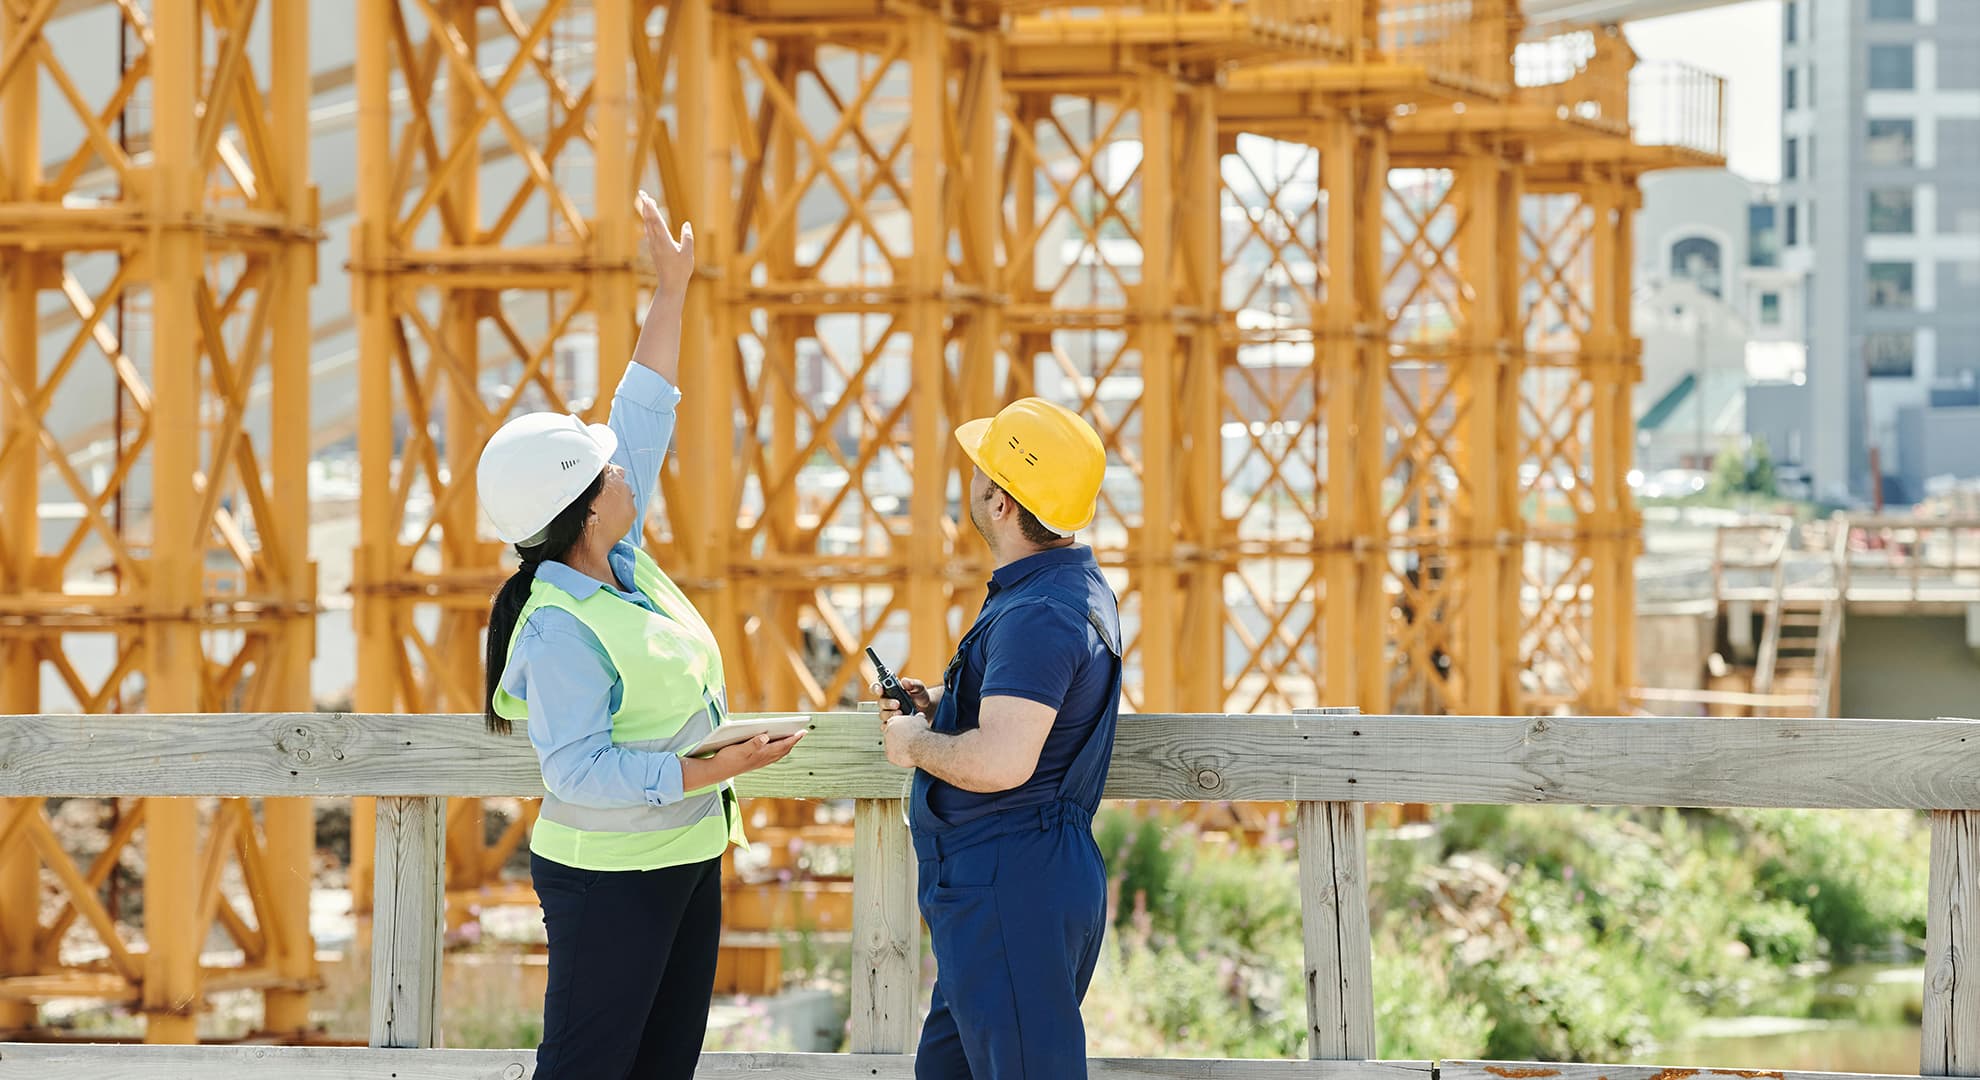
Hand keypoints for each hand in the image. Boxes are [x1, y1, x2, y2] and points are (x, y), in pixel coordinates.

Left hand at [638, 190, 693, 297]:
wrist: (670, 285)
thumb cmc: (681, 270)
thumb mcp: (687, 254)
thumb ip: (687, 238)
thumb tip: (687, 224)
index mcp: (664, 241)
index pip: (656, 221)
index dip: (651, 208)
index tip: (647, 198)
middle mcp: (656, 242)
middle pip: (649, 220)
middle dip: (646, 207)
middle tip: (642, 194)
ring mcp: (654, 246)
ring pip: (648, 226)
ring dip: (646, 213)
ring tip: (645, 203)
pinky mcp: (654, 250)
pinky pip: (649, 233)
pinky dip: (648, 223)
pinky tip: (648, 221)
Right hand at [680, 732, 803, 789]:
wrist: (718, 771)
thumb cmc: (728, 759)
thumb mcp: (740, 749)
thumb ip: (753, 743)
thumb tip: (765, 736)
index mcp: (762, 754)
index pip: (783, 745)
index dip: (794, 738)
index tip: (803, 731)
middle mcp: (763, 759)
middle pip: (783, 749)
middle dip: (793, 741)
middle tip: (801, 732)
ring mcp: (760, 762)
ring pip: (778, 754)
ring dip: (786, 746)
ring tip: (791, 738)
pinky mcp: (755, 762)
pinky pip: (772, 756)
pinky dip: (778, 750)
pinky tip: (775, 746)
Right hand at [870, 677, 937, 719]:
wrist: (928, 710)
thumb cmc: (921, 697)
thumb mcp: (919, 688)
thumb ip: (913, 683)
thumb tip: (905, 681)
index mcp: (890, 690)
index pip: (877, 688)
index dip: (876, 688)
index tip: (881, 689)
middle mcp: (887, 701)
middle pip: (881, 702)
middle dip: (888, 703)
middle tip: (897, 704)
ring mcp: (889, 713)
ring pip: (883, 714)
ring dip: (891, 714)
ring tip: (902, 713)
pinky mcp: (892, 723)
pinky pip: (886, 726)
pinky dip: (891, 725)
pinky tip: (899, 724)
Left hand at [881, 712, 925, 769]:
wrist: (921, 746)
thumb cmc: (920, 733)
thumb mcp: (920, 720)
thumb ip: (917, 717)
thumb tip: (920, 716)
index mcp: (893, 721)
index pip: (892, 723)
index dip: (899, 728)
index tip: (904, 731)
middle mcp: (887, 732)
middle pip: (889, 735)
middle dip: (897, 737)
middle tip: (906, 740)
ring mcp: (887, 744)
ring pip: (891, 746)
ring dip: (898, 748)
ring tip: (909, 748)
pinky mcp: (889, 755)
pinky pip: (893, 756)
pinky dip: (899, 757)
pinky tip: (907, 755)